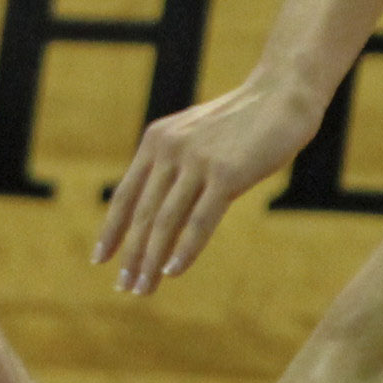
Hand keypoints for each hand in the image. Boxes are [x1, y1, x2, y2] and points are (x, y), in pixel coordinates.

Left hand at [93, 75, 324, 293]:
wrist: (283, 93)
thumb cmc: (243, 121)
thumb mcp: (199, 139)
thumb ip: (178, 166)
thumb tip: (163, 208)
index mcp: (156, 141)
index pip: (126, 194)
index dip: (112, 229)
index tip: (99, 258)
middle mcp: (168, 149)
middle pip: (142, 213)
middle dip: (130, 254)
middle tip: (123, 287)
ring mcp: (196, 161)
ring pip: (165, 221)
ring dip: (151, 259)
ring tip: (143, 289)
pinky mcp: (226, 174)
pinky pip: (200, 219)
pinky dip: (184, 249)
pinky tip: (173, 272)